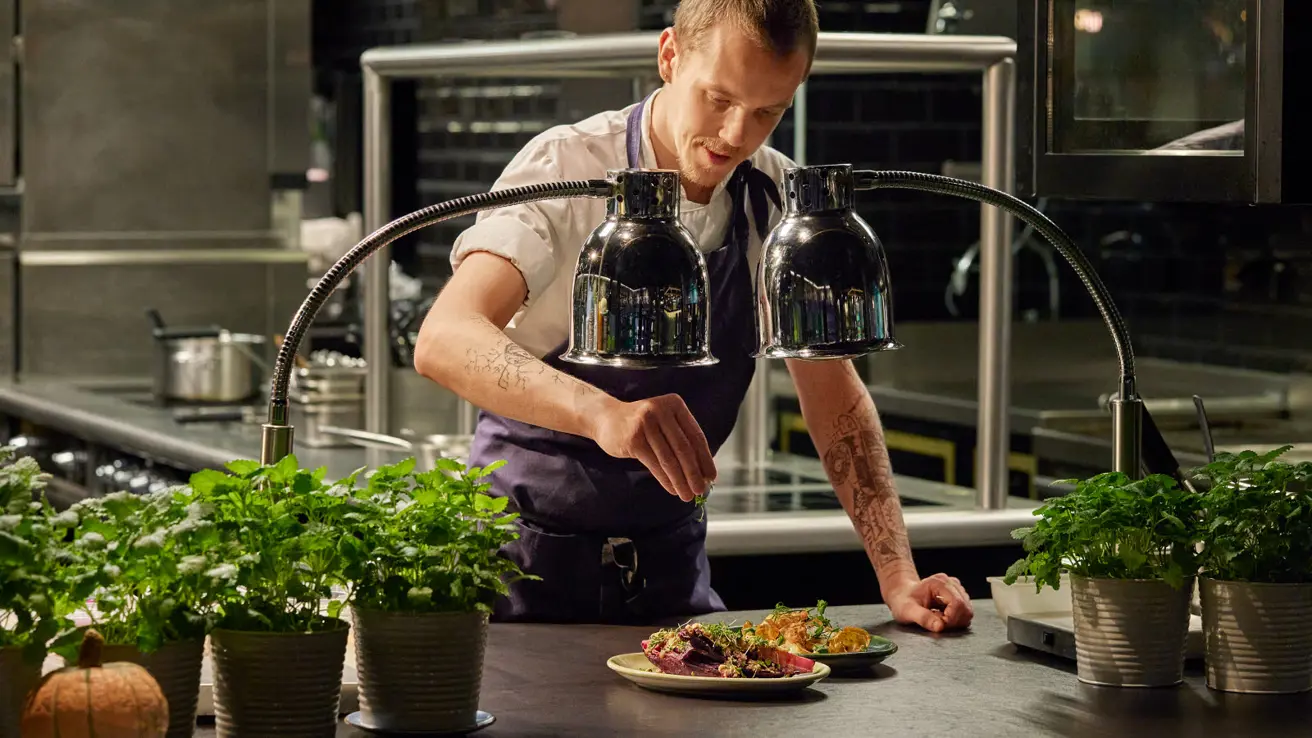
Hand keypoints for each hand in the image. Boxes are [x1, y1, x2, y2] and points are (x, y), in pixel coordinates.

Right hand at [591, 393, 717, 501]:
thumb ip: (681, 440)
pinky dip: (665, 480)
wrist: (606, 418)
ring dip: (680, 480)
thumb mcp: (664, 423)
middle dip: (694, 473)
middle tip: (700, 490)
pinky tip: (672, 489)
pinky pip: (654, 464)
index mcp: (675, 404)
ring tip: (687, 495)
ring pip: (669, 459)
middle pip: (684, 448)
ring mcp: (645, 423)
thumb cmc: (641, 425)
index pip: (696, 436)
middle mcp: (661, 410)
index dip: (705, 459)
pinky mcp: (633, 439)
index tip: (711, 477)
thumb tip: (702, 472)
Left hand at [884, 573, 973, 632]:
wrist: (902, 595)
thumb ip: (923, 618)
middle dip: (954, 621)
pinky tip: (942, 617)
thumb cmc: (903, 601)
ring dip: (955, 621)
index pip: (958, 603)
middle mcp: (951, 583)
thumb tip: (940, 627)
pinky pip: (964, 612)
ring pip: (967, 611)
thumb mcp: (907, 611)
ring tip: (938, 619)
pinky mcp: (958, 596)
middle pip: (966, 608)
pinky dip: (955, 619)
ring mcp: (956, 589)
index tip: (938, 624)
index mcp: (940, 583)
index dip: (951, 619)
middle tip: (937, 623)